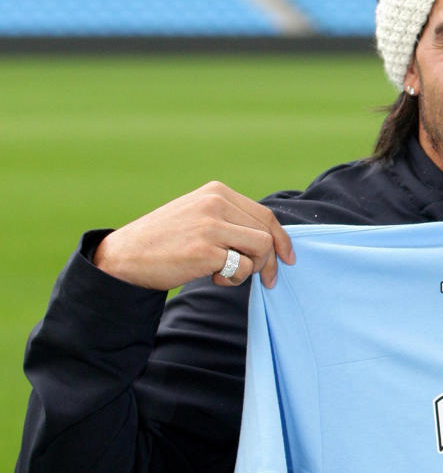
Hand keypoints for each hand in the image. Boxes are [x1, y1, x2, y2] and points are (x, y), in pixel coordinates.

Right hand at [93, 182, 294, 290]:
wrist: (125, 256)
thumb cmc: (165, 241)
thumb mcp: (198, 216)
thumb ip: (229, 219)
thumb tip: (270, 240)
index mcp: (216, 192)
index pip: (265, 215)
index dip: (281, 239)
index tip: (287, 258)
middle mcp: (215, 203)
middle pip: (267, 232)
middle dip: (273, 260)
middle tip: (269, 280)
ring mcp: (211, 226)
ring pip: (261, 248)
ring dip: (252, 269)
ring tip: (227, 273)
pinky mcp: (206, 251)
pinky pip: (243, 268)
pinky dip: (235, 279)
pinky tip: (214, 277)